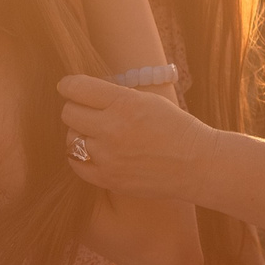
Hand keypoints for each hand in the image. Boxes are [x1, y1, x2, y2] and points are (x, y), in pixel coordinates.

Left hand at [57, 73, 215, 199]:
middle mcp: (112, 128)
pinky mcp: (108, 178)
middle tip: (86, 111)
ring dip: (79, 133)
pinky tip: (89, 152)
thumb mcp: (148, 100)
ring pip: (71, 138)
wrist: (196, 164)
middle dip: (75, 109)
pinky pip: (76, 164)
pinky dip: (79, 156)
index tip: (68, 87)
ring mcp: (108, 156)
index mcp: (124, 103)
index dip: (68, 86)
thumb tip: (82, 93)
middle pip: (68, 113)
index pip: (77, 88)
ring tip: (94, 134)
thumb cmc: (175, 128)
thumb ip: (115, 96)